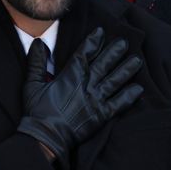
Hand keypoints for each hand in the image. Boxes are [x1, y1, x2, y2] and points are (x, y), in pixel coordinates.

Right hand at [17, 28, 142, 168]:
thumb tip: (38, 43)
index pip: (84, 53)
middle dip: (115, 51)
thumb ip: (36, 62)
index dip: (93, 41)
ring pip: (115, 80)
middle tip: (124, 42)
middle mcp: (86, 85)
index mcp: (70, 75)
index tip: (101, 31)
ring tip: (137, 60)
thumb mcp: (32, 84)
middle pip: (104, 63)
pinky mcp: (102, 115)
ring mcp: (96, 100)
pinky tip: (139, 88)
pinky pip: (119, 103)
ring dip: (126, 69)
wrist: (46, 137)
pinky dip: (129, 96)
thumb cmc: (37, 112)